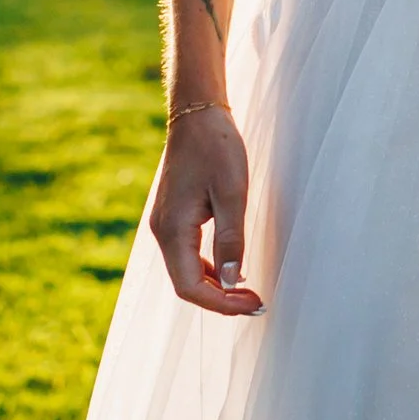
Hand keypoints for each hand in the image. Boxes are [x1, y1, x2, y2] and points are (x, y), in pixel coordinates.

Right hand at [151, 101, 262, 313]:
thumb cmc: (216, 148)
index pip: (190, 286)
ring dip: (214, 287)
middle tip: (256, 303)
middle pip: (186, 284)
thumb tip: (231, 280)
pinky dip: (208, 269)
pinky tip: (230, 269)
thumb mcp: (232, 194)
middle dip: (220, 300)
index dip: (221, 303)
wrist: (197, 116)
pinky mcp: (173, 218)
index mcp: (173, 229)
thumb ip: (230, 239)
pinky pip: (186, 255)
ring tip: (247, 292)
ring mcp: (165, 225)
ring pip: (186, 272)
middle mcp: (162, 232)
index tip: (253, 304)